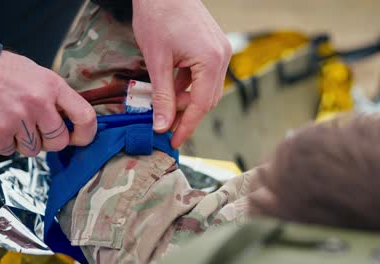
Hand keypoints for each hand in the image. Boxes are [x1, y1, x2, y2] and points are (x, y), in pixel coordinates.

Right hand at [0, 51, 96, 156]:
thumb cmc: (4, 73)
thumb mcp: (39, 75)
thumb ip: (57, 98)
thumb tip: (73, 122)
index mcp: (54, 86)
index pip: (85, 116)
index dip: (87, 133)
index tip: (81, 138)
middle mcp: (39, 102)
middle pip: (59, 141)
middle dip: (50, 142)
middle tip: (38, 130)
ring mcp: (18, 118)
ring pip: (34, 150)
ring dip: (25, 142)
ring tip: (15, 122)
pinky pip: (10, 151)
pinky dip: (5, 143)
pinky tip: (0, 125)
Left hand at [132, 0, 230, 147]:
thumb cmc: (157, 16)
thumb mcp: (156, 61)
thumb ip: (162, 96)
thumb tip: (162, 125)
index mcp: (211, 60)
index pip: (200, 105)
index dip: (186, 126)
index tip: (173, 141)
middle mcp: (222, 56)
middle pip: (207, 99)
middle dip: (186, 114)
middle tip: (164, 123)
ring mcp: (220, 50)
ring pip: (207, 88)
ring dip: (187, 99)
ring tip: (165, 105)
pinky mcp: (214, 46)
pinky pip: (205, 75)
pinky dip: (189, 85)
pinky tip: (172, 87)